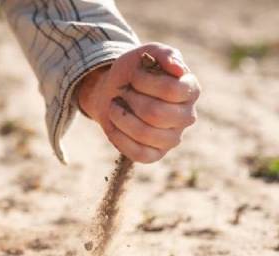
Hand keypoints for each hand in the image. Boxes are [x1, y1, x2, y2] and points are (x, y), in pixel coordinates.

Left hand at [78, 42, 199, 162]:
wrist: (112, 93)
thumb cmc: (133, 72)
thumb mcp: (146, 53)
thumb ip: (164, 54)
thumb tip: (179, 69)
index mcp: (191, 90)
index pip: (171, 90)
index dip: (144, 81)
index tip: (133, 75)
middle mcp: (187, 117)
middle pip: (155, 114)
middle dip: (130, 100)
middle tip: (123, 92)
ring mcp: (172, 139)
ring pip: (144, 134)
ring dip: (121, 117)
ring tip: (114, 106)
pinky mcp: (156, 155)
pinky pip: (138, 154)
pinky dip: (119, 138)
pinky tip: (113, 124)